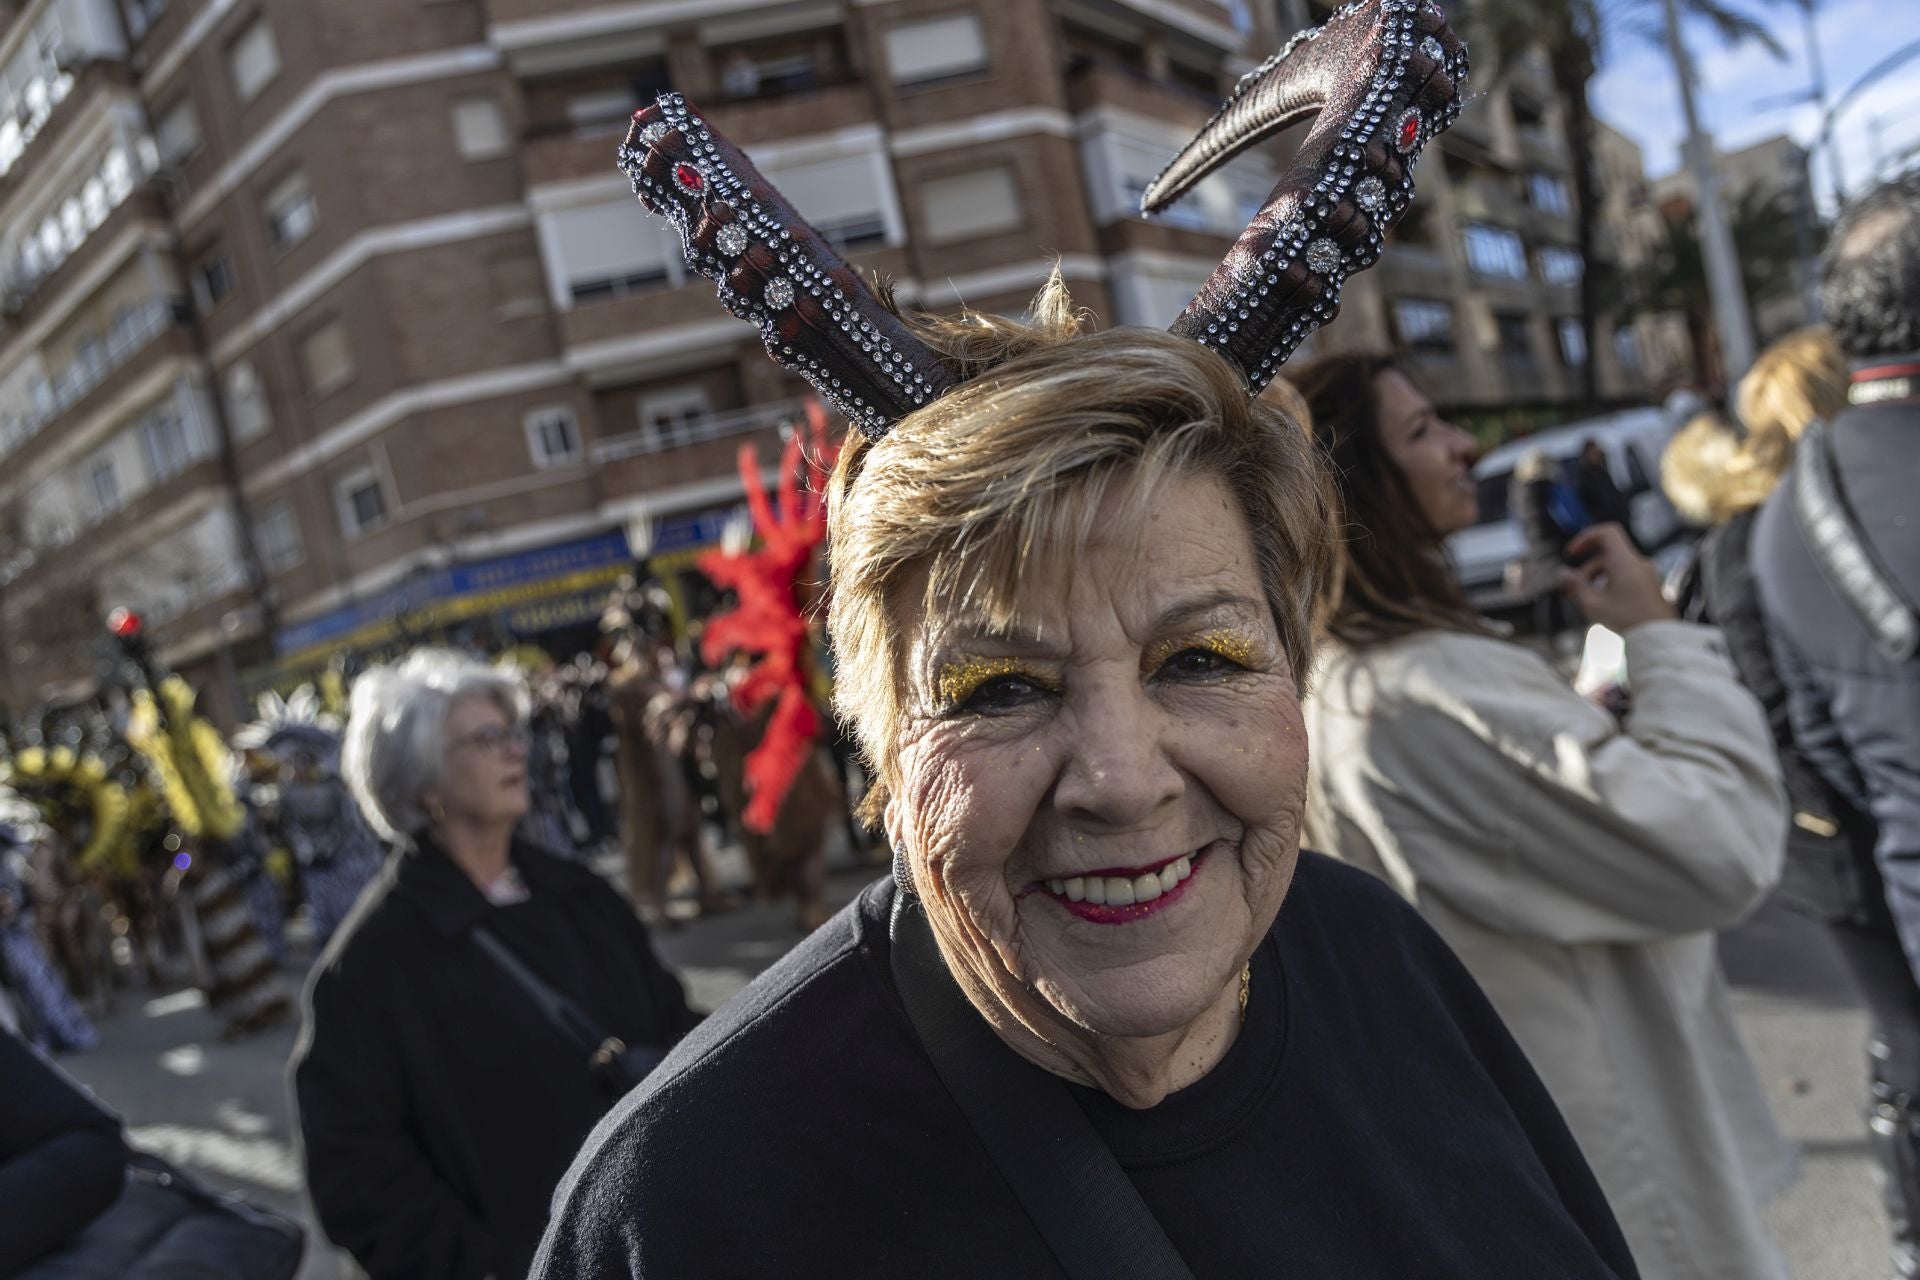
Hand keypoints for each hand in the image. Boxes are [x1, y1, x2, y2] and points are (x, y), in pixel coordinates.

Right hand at [1556, 523, 1675, 633]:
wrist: (1660, 638)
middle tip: (1573, 590)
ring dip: (1598, 579)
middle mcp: (1638, 563)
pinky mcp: (1651, 586)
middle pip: (1607, 555)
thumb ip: (1575, 586)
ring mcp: (1647, 575)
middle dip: (1587, 569)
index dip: (1586, 538)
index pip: (1606, 533)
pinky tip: (1605, 606)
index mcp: (1624, 561)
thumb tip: (1562, 573)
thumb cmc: (1627, 620)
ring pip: (1616, 567)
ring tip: (1588, 602)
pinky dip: (1612, 584)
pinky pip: (1627, 577)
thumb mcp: (1593, 605)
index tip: (1572, 554)